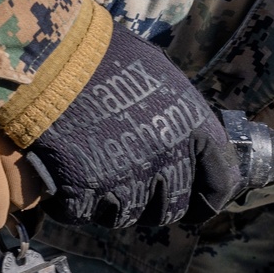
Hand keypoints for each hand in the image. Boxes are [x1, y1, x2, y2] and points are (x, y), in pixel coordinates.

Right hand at [26, 24, 241, 227]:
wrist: (54, 56)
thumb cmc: (109, 56)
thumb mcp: (163, 76)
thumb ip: (181, 116)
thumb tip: (192, 143)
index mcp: (193, 128)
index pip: (220, 184)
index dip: (207, 199)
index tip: (194, 202)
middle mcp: (166, 158)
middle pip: (170, 210)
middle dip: (154, 203)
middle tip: (132, 182)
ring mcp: (125, 178)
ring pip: (126, 216)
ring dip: (111, 202)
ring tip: (94, 168)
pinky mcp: (83, 191)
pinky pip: (82, 213)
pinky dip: (71, 201)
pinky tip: (66, 174)